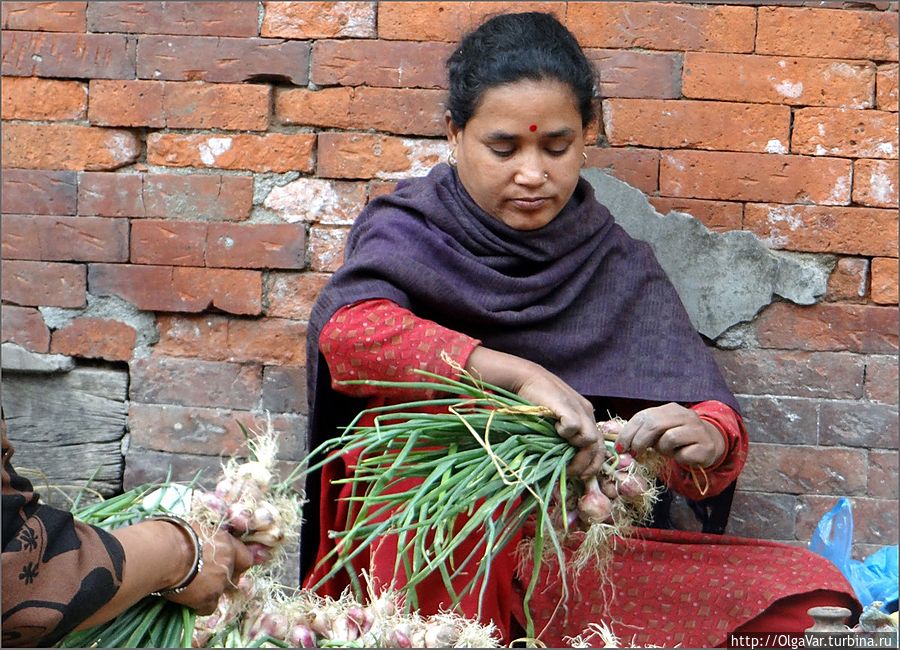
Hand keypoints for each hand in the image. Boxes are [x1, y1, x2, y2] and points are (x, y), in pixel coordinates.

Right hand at [166, 526, 252, 614]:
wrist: (164, 553)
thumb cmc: (175, 536)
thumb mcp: (197, 530)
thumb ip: (207, 541)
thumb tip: (201, 544)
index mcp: (227, 543)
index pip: (245, 558)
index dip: (236, 564)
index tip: (226, 566)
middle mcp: (228, 563)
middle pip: (233, 577)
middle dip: (222, 579)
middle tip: (206, 579)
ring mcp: (219, 582)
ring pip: (220, 592)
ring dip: (209, 591)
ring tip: (191, 587)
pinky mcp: (207, 599)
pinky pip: (208, 608)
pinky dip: (199, 606)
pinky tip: (187, 599)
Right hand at [465, 346, 603, 478]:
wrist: (527, 378)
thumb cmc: (536, 400)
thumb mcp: (555, 420)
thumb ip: (564, 434)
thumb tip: (563, 460)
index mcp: (586, 416)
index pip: (600, 445)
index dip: (594, 463)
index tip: (582, 475)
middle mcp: (586, 413)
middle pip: (598, 446)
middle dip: (587, 464)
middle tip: (573, 473)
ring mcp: (578, 410)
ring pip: (591, 439)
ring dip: (577, 450)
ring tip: (563, 454)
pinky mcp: (567, 407)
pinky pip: (574, 426)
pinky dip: (567, 432)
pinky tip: (555, 429)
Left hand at [615, 403, 724, 467]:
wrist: (710, 442)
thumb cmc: (678, 437)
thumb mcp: (659, 431)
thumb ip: (642, 433)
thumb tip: (620, 445)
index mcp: (669, 409)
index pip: (643, 416)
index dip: (628, 433)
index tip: (620, 447)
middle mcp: (684, 415)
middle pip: (655, 425)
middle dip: (640, 441)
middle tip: (635, 453)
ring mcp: (697, 429)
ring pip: (669, 438)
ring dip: (663, 450)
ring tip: (667, 451)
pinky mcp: (705, 446)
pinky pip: (683, 454)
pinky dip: (678, 458)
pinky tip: (681, 455)